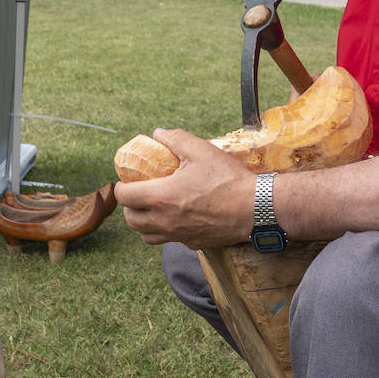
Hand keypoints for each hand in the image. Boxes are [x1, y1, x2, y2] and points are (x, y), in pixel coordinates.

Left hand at [115, 128, 255, 248]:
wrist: (256, 208)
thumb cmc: (228, 179)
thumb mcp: (201, 150)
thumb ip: (175, 139)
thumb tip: (158, 134)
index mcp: (161, 197)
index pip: (125, 196)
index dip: (122, 186)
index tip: (128, 180)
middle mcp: (165, 221)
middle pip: (131, 220)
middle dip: (130, 206)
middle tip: (140, 192)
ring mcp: (179, 236)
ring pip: (146, 236)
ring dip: (144, 222)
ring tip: (154, 207)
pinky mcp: (193, 243)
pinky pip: (170, 240)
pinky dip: (166, 230)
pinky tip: (179, 216)